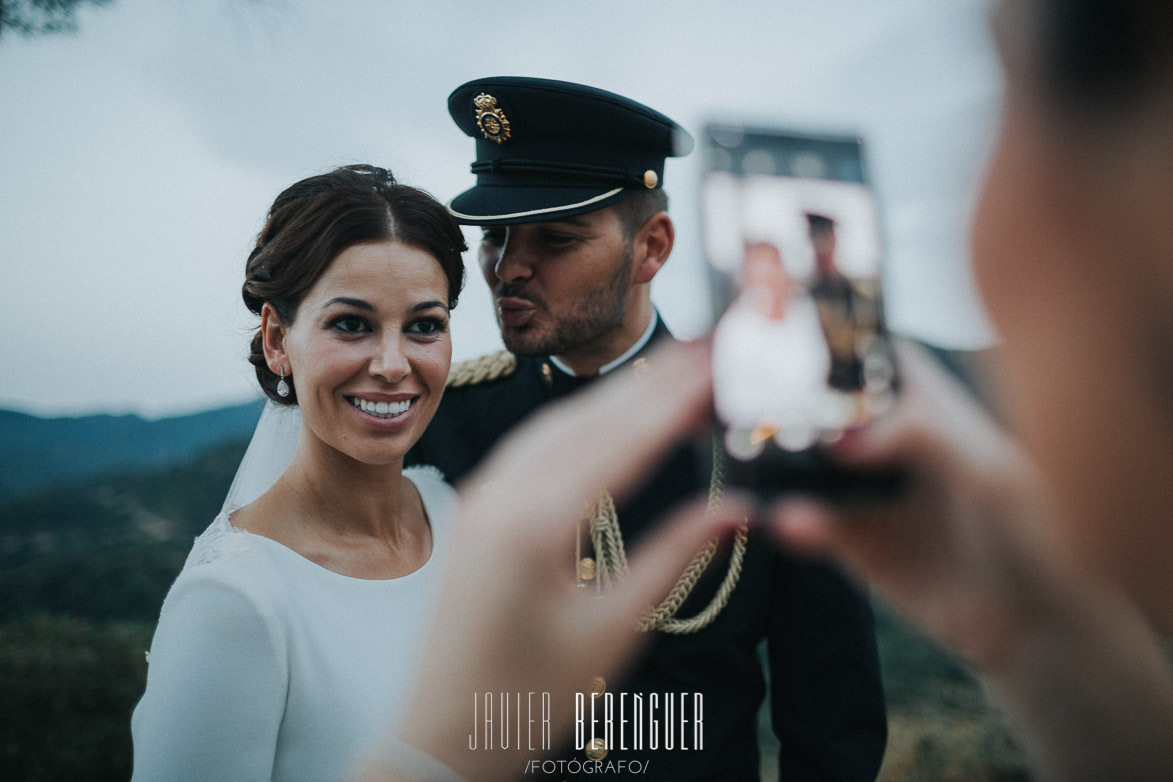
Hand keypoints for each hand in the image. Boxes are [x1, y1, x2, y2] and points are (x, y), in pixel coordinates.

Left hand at [361, 341, 747, 781]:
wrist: (441, 732)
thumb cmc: (524, 695)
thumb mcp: (612, 630)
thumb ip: (674, 559)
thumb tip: (736, 510)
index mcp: (534, 522)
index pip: (623, 440)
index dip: (676, 397)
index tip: (719, 361)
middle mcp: (500, 493)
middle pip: (591, 418)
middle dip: (653, 382)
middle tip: (709, 348)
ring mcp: (483, 496)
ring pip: (560, 424)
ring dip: (619, 396)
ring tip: (675, 371)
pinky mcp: (479, 507)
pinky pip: (535, 445)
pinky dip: (584, 421)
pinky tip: (613, 415)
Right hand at [770, 341, 1066, 667]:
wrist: (1039, 626)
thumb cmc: (1034, 531)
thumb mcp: (988, 469)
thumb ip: (922, 436)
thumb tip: (842, 439)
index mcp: (933, 411)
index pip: (878, 359)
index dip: (839, 344)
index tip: (790, 335)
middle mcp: (896, 447)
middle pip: (830, 411)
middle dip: (790, 404)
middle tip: (744, 401)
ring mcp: (875, 497)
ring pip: (812, 472)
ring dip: (781, 470)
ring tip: (750, 465)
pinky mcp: (862, 547)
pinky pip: (816, 530)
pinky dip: (796, 525)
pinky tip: (783, 522)